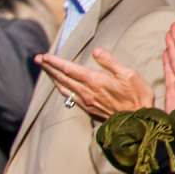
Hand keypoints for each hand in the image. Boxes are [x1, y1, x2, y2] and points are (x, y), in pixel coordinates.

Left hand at [35, 46, 152, 121]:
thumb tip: (96, 51)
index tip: (44, 56)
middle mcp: (87, 92)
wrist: (137, 122)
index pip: (69, 69)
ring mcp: (86, 102)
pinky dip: (61, 89)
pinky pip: (69, 97)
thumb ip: (110, 62)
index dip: (55, 62)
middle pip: (62, 78)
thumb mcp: (128, 74)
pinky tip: (60, 86)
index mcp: (95, 81)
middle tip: (37, 59)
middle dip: (49, 68)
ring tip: (46, 70)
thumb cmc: (137, 96)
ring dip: (53, 78)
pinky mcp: (89, 109)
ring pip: (64, 88)